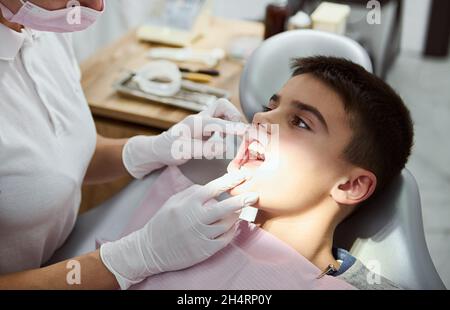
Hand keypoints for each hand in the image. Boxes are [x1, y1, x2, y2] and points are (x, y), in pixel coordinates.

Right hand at [100, 170, 258, 288]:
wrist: (150, 249)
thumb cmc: (162, 222)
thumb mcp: (173, 201)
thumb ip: (193, 192)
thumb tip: (212, 188)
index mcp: (189, 203)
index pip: (214, 188)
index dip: (231, 181)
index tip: (243, 175)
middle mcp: (196, 218)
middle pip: (226, 207)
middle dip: (243, 199)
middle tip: (254, 195)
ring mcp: (200, 235)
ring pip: (228, 224)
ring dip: (236, 217)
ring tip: (239, 212)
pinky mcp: (204, 250)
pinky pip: (225, 239)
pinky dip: (231, 232)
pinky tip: (233, 227)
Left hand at [122, 98, 248, 178]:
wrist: (157, 149)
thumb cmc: (167, 150)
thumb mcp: (184, 152)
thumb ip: (204, 149)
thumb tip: (224, 146)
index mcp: (195, 123)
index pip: (218, 122)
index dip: (233, 127)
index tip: (246, 131)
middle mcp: (200, 118)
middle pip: (222, 106)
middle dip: (233, 115)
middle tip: (240, 131)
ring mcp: (203, 121)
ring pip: (222, 111)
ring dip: (232, 120)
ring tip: (236, 135)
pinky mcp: (205, 127)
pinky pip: (220, 120)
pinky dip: (228, 125)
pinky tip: (228, 137)